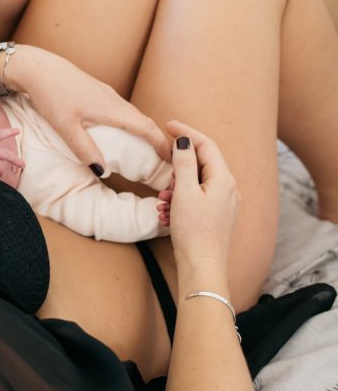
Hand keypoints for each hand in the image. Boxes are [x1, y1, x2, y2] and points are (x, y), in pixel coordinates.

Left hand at [11, 46, 170, 168]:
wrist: (38, 67)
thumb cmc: (51, 96)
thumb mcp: (65, 127)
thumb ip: (84, 150)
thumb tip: (102, 172)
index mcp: (111, 109)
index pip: (146, 128)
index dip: (161, 144)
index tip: (172, 159)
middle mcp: (113, 99)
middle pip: (144, 120)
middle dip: (157, 139)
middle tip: (164, 158)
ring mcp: (105, 92)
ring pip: (132, 113)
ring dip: (144, 130)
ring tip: (147, 148)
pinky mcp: (96, 90)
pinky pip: (121, 109)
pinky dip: (130, 122)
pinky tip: (121, 131)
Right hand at [161, 120, 238, 271]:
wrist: (201, 266)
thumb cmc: (193, 231)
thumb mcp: (184, 192)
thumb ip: (184, 163)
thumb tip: (184, 140)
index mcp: (224, 179)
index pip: (206, 145)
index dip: (187, 132)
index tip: (167, 125)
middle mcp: (229, 189)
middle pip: (201, 163)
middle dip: (177, 167)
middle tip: (162, 177)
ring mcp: (224, 203)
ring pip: (196, 182)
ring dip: (175, 186)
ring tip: (162, 201)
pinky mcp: (216, 215)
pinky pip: (196, 197)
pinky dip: (180, 199)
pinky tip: (166, 212)